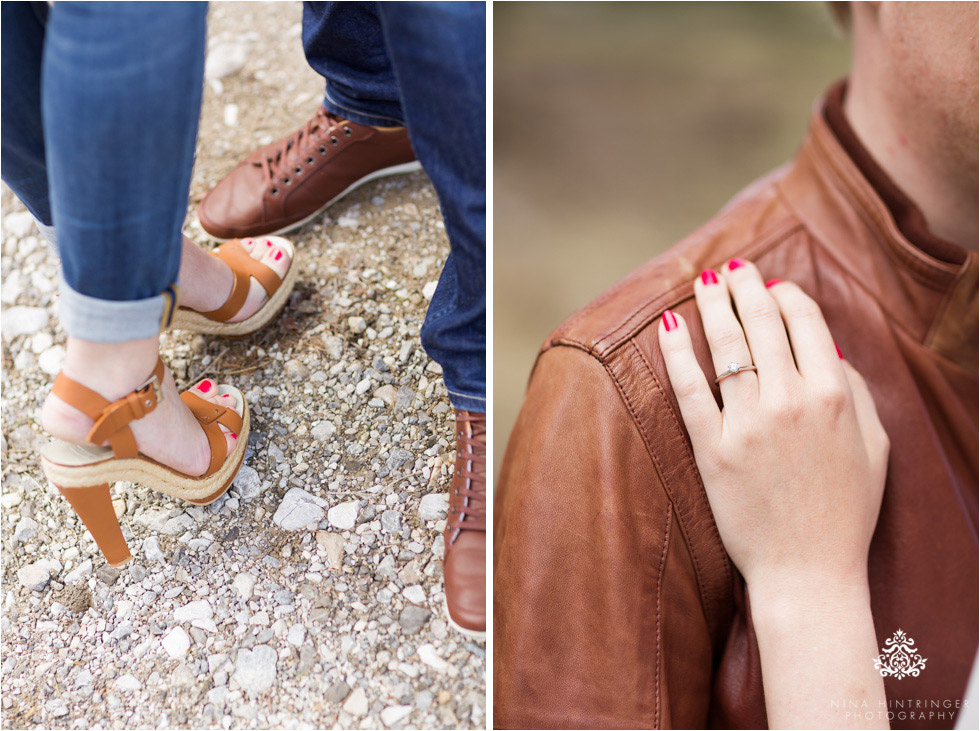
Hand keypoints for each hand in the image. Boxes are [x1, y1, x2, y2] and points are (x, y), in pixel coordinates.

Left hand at [658, 259, 888, 595]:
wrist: (808, 571)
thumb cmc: (844, 511)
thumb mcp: (875, 447)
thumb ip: (857, 390)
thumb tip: (826, 346)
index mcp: (835, 396)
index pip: (806, 322)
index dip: (786, 296)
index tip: (773, 286)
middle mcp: (791, 402)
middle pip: (762, 325)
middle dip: (746, 288)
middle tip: (732, 269)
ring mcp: (748, 425)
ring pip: (726, 348)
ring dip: (713, 306)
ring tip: (704, 281)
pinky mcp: (712, 450)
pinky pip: (688, 390)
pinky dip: (676, 354)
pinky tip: (668, 326)